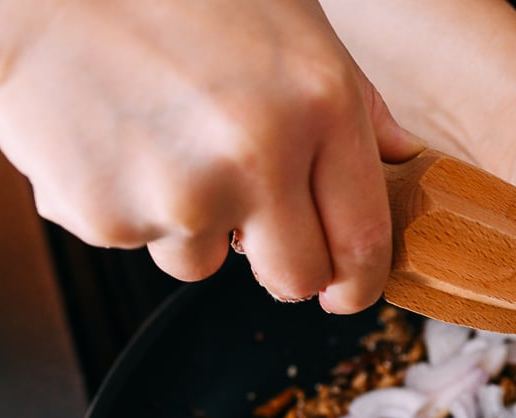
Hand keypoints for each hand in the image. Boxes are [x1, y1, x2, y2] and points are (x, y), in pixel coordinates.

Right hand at [0, 0, 422, 311]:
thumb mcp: (289, 22)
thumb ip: (355, 100)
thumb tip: (402, 160)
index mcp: (318, 105)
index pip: (364, 237)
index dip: (359, 280)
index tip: (348, 291)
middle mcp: (259, 158)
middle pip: (297, 280)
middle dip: (284, 269)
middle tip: (256, 230)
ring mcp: (184, 194)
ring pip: (207, 264)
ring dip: (194, 226)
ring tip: (162, 140)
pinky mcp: (113, 218)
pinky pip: (141, 242)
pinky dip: (130, 207)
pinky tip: (115, 140)